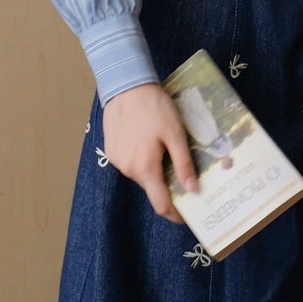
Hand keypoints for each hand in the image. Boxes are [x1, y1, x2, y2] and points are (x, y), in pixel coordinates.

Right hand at [102, 82, 197, 221]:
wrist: (126, 85)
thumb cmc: (154, 108)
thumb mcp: (175, 134)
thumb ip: (183, 164)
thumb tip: (192, 190)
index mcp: (145, 168)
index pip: (160, 204)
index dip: (174, 214)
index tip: (187, 216)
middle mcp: (127, 169)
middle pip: (152, 188)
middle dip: (168, 186)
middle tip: (185, 174)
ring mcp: (116, 160)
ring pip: (141, 174)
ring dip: (155, 170)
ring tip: (167, 152)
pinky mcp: (110, 150)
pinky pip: (131, 163)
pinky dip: (143, 160)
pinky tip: (150, 142)